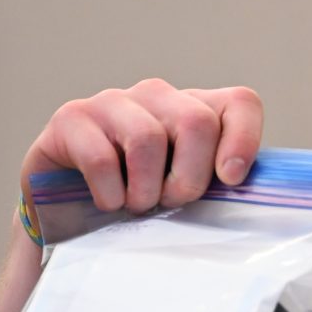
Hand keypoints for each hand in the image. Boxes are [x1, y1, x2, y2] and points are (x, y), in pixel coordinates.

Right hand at [20, 79, 264, 215]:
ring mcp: (112, 102)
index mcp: (193, 109)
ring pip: (148, 138)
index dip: (243, 140)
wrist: (66, 215)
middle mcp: (156, 96)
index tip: (231, 181)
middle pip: (196, 122)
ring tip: (137, 207)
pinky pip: (101, 158)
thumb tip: (245, 189)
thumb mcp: (184, 193)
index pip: (239, 103)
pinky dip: (110, 194)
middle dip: (188, 178)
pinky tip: (107, 204)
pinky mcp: (71, 118)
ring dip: (146, 190)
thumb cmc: (136, 203)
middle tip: (170, 204)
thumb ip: (217, 184)